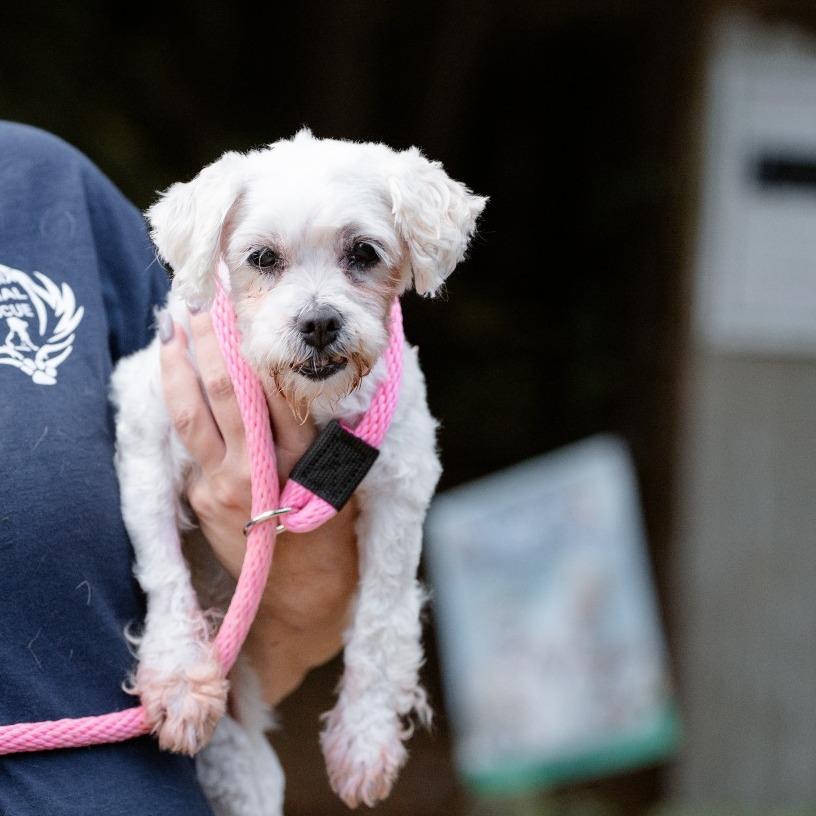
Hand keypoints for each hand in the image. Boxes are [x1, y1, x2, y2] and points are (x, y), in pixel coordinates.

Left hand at [159, 310, 357, 704]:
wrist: (300, 602)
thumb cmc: (333, 536)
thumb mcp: (342, 482)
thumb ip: (322, 435)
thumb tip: (298, 379)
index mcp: (307, 459)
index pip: (278, 387)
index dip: (259, 340)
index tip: (248, 304)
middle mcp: (263, 468)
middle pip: (228, 388)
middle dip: (211, 336)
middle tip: (201, 295)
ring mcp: (224, 485)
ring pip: (193, 410)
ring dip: (179, 362)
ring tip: (172, 323)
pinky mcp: (202, 499)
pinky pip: (187, 441)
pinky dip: (177, 399)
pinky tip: (172, 368)